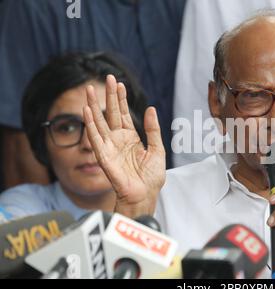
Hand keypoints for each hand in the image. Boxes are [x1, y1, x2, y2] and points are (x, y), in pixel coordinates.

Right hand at [83, 75, 165, 217]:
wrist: (146, 194)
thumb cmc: (151, 177)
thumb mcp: (157, 149)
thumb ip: (153, 130)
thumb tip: (151, 109)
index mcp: (131, 138)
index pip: (124, 114)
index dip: (121, 99)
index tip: (120, 83)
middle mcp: (118, 140)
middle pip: (111, 113)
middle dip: (109, 96)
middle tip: (107, 78)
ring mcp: (110, 147)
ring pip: (99, 122)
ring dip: (94, 106)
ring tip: (90, 90)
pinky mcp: (104, 156)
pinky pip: (95, 138)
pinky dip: (90, 125)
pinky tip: (87, 111)